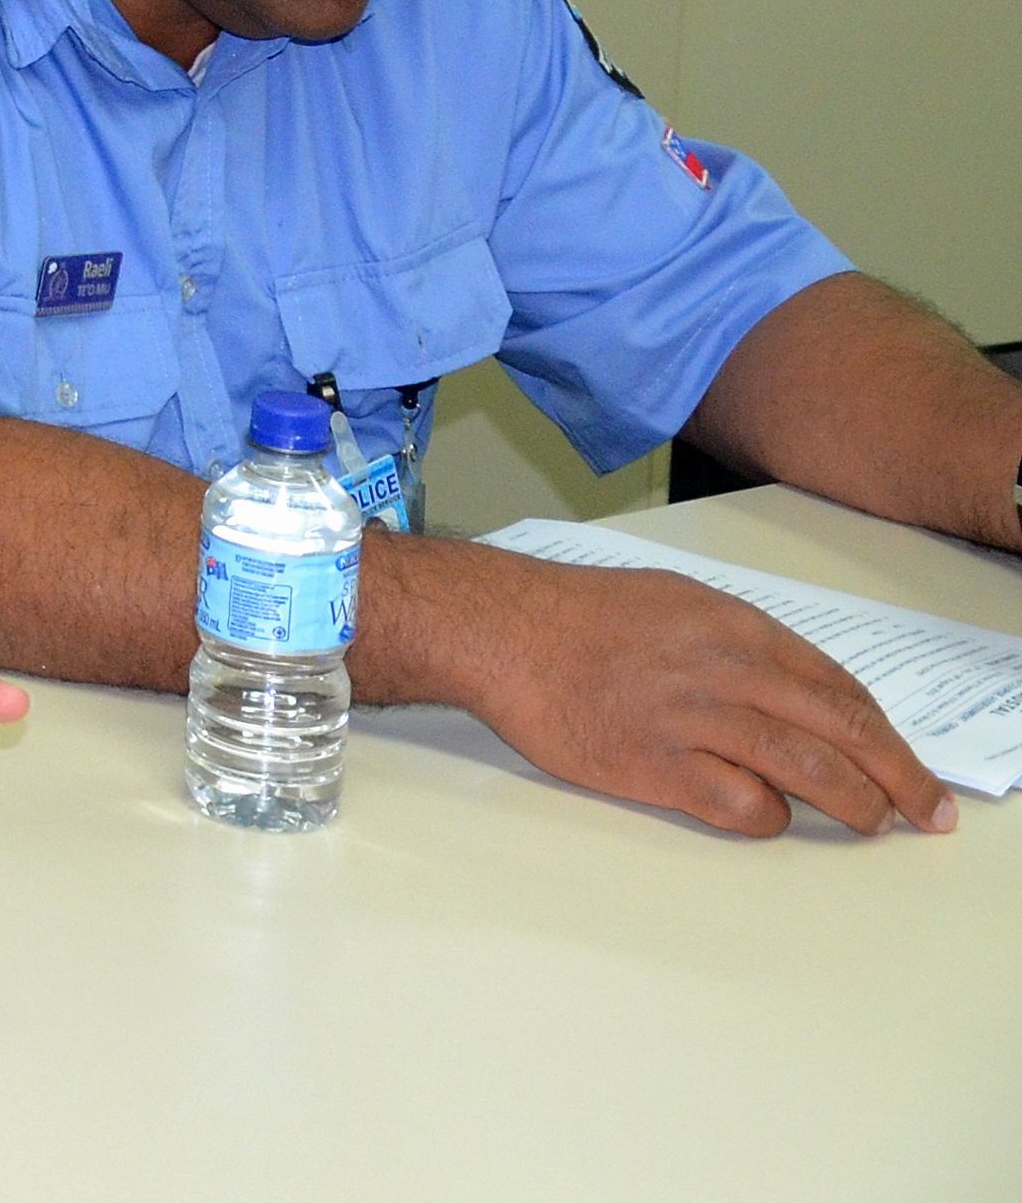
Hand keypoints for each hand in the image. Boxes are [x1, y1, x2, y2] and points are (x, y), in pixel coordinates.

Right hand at [466, 553, 947, 835]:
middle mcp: (726, 668)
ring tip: (870, 823)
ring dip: (853, 804)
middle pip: (843, 729)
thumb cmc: (581, 617)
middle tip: (926, 812)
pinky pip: (741, 804)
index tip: (912, 768)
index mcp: (736, 627)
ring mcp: (692, 717)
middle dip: (899, 777)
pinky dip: (767, 817)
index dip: (887, 735)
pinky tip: (762, 815)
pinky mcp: (655, 764)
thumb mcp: (677, 603)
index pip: (841, 688)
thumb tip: (801, 694)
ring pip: (807, 769)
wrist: (500, 629)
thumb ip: (742, 645)